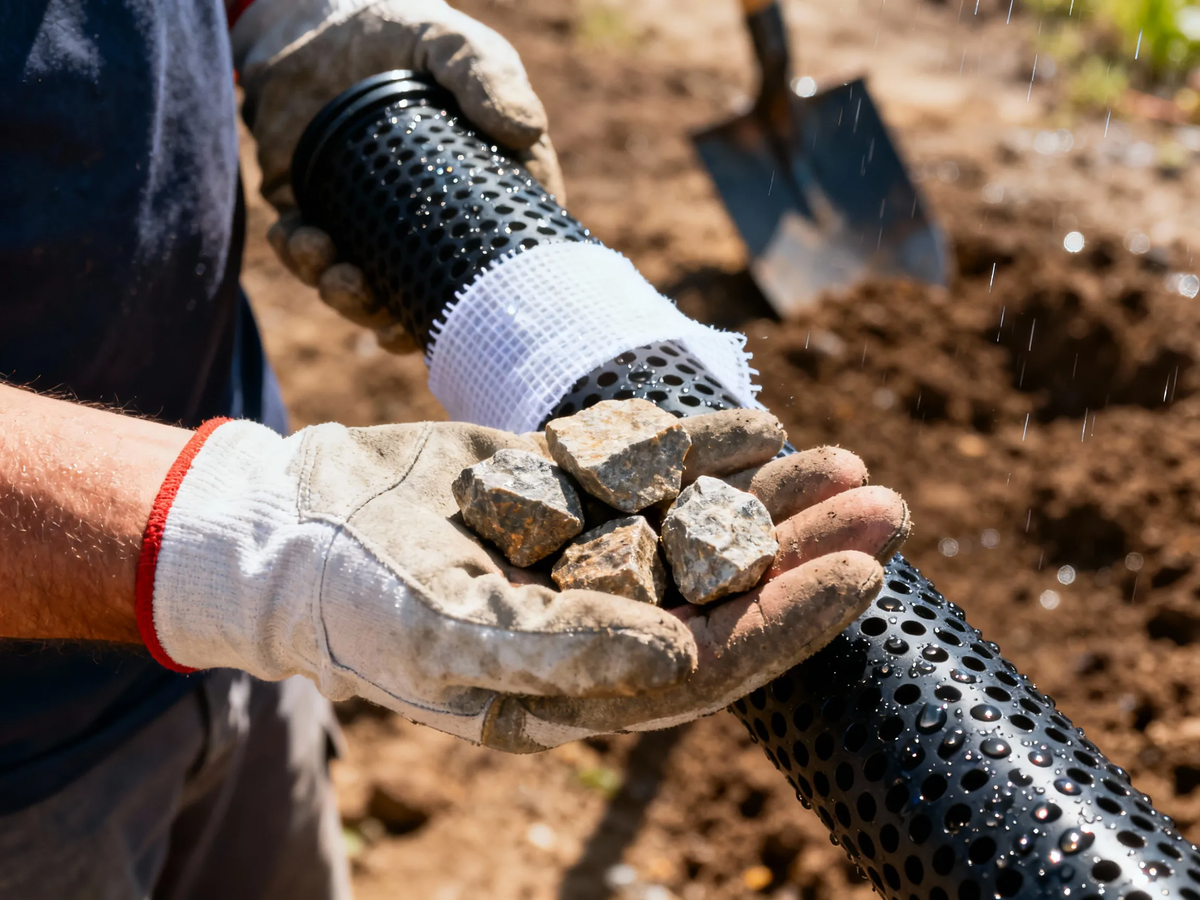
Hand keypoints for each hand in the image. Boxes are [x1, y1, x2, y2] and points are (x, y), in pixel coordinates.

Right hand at [139, 409, 908, 751]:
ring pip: (702, 525)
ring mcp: (586, 551)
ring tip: (850, 464)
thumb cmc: (355, 597)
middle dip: (805, 552)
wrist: (291, 526)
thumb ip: (559, 649)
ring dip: (775, 499)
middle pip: (726, 590)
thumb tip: (681, 655)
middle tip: (889, 505)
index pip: (711, 660)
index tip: (863, 572)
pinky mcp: (566, 489)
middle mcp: (598, 619)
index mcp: (582, 678)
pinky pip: (651, 469)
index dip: (791, 619)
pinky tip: (765, 428)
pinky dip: (706, 449)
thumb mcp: (446, 632)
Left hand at [234, 0, 563, 353]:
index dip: (489, 301)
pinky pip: (312, 258)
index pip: (501, 259)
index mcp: (482, 192)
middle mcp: (431, 221)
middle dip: (405, 321)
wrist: (312, 18)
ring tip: (334, 273)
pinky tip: (297, 237)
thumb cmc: (401, 30)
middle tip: (384, 320)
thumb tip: (525, 129)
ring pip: (369, 290)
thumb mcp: (451, 42)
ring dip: (348, 298)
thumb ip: (487, 75)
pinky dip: (302, 260)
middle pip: (432, 295)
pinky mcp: (322, 216)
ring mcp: (375, 226)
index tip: (466, 317)